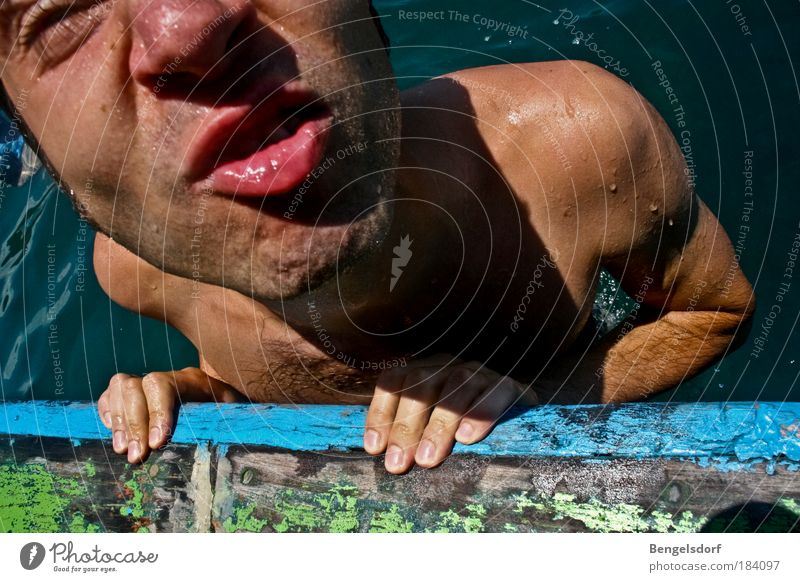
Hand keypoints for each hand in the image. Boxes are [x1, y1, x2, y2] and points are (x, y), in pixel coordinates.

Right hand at [97, 367, 243, 463]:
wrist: (227, 405)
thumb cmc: (232, 418)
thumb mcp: (234, 418)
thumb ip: (225, 424)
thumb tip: (221, 447)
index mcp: (193, 380)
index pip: (163, 386)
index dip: (156, 413)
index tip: (157, 443)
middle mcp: (168, 377)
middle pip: (137, 387)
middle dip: (134, 424)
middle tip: (136, 456)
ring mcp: (149, 383)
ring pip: (120, 387)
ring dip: (119, 422)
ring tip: (123, 451)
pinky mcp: (136, 394)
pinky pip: (111, 393)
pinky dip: (107, 412)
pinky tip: (113, 434)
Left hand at [363, 355, 537, 473]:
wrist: (522, 413)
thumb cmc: (467, 427)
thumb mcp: (434, 429)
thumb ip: (413, 437)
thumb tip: (388, 461)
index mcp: (423, 372)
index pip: (394, 382)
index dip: (381, 413)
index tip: (375, 447)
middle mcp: (447, 366)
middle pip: (420, 386)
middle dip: (405, 426)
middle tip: (398, 463)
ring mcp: (478, 372)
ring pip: (454, 388)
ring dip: (438, 426)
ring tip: (428, 459)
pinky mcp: (508, 384)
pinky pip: (494, 392)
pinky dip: (479, 413)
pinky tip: (468, 437)